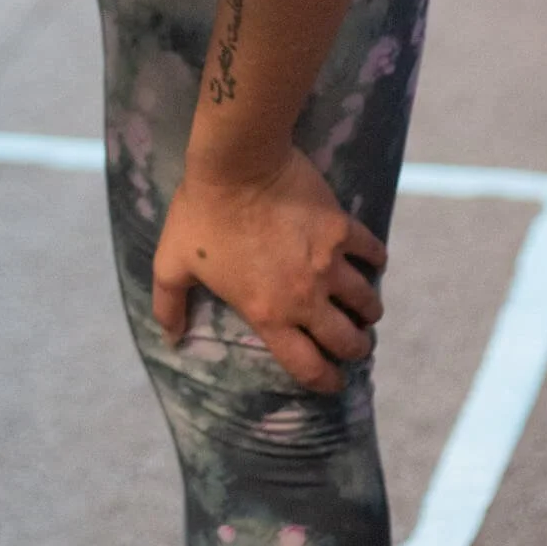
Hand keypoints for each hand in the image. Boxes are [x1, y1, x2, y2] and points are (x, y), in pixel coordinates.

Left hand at [151, 146, 385, 392]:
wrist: (237, 164)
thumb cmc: (203, 213)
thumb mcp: (172, 262)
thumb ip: (170, 304)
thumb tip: (170, 337)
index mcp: (268, 314)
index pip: (308, 367)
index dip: (326, 381)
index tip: (334, 380)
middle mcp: (305, 297)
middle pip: (347, 341)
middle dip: (355, 347)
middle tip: (354, 340)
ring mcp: (330, 264)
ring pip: (367, 301)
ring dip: (368, 309)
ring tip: (365, 307)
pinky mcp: (343, 229)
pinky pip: (373, 252)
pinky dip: (376, 259)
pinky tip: (371, 259)